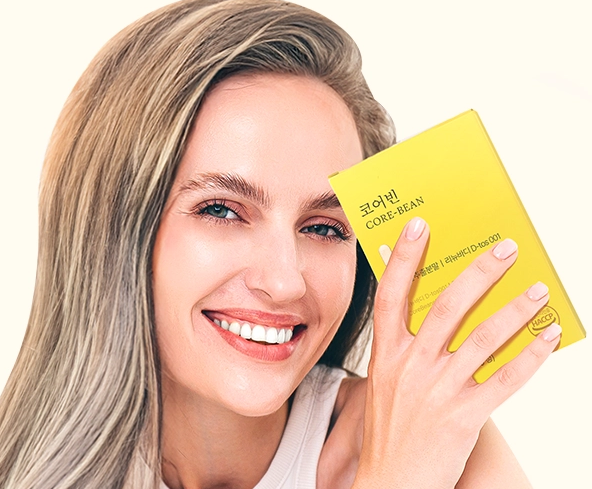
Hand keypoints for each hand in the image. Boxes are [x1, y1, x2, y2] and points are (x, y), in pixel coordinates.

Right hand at [353, 217, 560, 488]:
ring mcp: (437, 391)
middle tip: (506, 248)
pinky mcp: (463, 417)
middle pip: (447, 307)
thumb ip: (403, 348)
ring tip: (539, 289)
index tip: (419, 225)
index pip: (391, 295)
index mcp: (386, 355)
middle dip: (479, 272)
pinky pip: (505, 379)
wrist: (390, 484)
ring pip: (482, 339)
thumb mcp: (385, 383)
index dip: (404, 258)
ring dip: (515, 310)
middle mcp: (410, 366)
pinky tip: (547, 337)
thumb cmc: (389, 431)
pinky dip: (530, 356)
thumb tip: (429, 313)